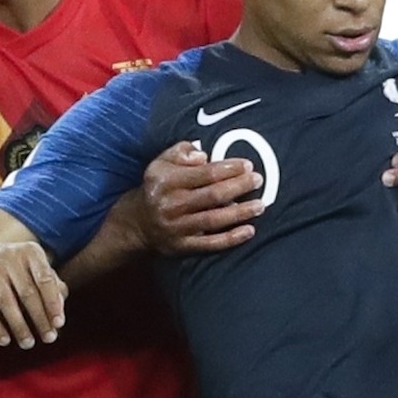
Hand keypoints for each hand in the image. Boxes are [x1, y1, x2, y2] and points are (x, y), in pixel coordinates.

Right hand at [0, 241, 66, 348]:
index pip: (45, 279)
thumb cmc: (18, 270)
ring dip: (19, 326)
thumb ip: (53, 289)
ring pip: (6, 302)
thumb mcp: (35, 270)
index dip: (52, 302)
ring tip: (28, 344)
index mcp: (30, 251)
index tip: (59, 323)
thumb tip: (59, 317)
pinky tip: (5, 341)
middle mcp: (10, 255)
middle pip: (27, 292)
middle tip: (48, 339)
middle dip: (39, 318)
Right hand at [137, 141, 262, 253]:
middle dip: (239, 187)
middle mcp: (170, 204)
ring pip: (214, 219)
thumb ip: (182, 152)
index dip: (229, 169)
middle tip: (258, 180)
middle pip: (212, 195)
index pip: (204, 173)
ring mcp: (176, 227)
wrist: (137, 224)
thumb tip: (204, 156)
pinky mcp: (182, 246)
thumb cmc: (159, 187)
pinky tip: (249, 231)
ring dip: (240, 212)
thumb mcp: (161, 162)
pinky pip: (210, 244)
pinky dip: (232, 238)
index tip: (248, 165)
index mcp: (165, 180)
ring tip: (260, 205)